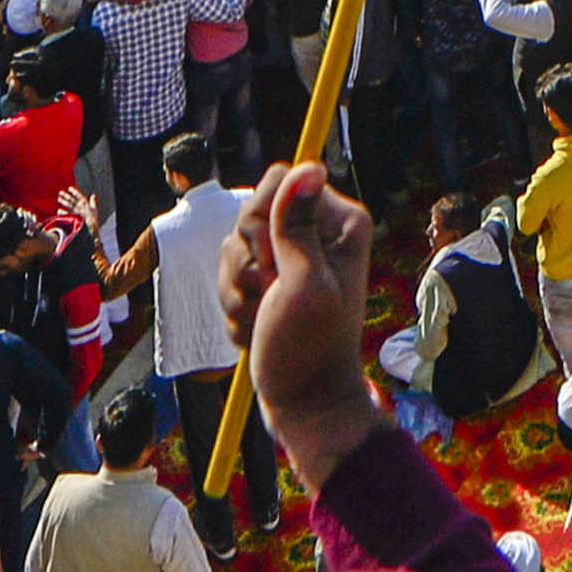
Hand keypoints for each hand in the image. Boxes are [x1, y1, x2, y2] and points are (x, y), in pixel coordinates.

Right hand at [223, 162, 385, 495]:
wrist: (304, 405)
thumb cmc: (309, 351)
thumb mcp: (304, 285)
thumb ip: (298, 227)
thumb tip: (309, 166)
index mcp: (340, 222)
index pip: (276, 180)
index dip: (261, 220)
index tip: (274, 266)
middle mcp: (318, 233)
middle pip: (249, 214)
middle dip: (245, 263)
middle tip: (269, 297)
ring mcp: (293, 259)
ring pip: (234, 248)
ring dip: (237, 292)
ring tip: (262, 320)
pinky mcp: (272, 283)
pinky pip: (231, 277)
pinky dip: (236, 308)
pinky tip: (256, 330)